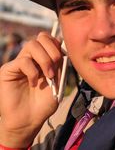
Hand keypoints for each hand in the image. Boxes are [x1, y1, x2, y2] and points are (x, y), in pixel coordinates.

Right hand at [0, 32, 62, 147]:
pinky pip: (23, 60)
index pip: (49, 39)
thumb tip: (63, 50)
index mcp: (43, 58)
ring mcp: (19, 62)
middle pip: (42, 37)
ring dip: (44, 60)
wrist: (29, 121)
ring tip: (47, 76)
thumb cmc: (44, 103)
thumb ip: (61, 66)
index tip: (62, 60)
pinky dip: (32, 72)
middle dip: (53, 51)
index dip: (57, 45)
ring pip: (32, 44)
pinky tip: (33, 83)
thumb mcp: (59, 82)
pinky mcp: (8, 69)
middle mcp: (31, 57)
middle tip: (55, 68)